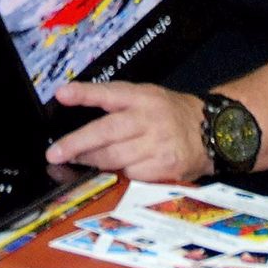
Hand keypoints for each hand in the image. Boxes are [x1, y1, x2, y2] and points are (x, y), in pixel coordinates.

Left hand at [45, 81, 209, 181]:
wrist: (212, 131)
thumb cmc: (171, 114)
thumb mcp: (148, 97)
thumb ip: (117, 102)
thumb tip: (75, 104)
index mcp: (143, 97)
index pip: (110, 93)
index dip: (85, 93)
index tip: (62, 95)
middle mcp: (150, 119)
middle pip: (107, 131)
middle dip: (77, 143)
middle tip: (55, 152)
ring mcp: (158, 144)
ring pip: (114, 157)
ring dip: (91, 161)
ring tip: (76, 161)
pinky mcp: (165, 167)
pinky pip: (131, 174)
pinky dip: (120, 173)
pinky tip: (116, 170)